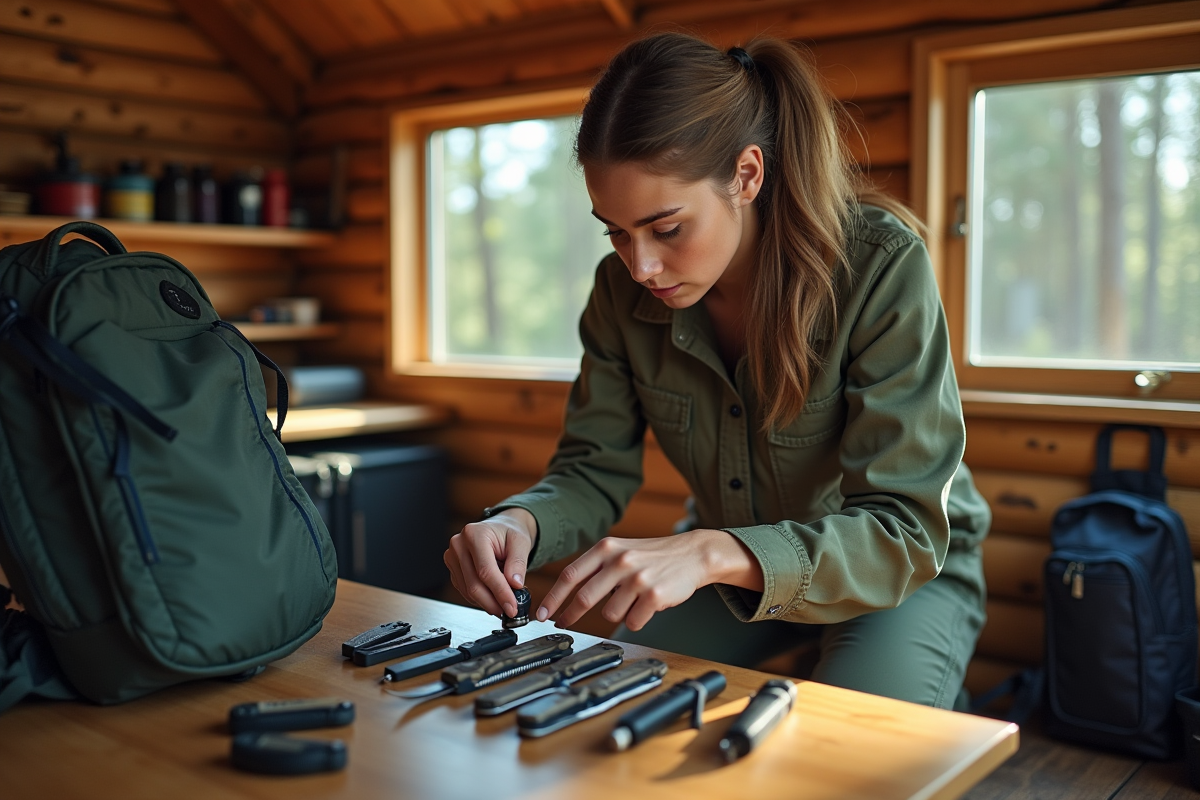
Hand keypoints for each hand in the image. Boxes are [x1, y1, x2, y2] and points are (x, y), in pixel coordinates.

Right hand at [444, 509, 536, 618]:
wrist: (500, 528)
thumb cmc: (509, 533)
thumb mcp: (521, 542)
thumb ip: (518, 563)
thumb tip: (515, 585)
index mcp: (474, 534)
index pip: (485, 571)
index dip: (500, 592)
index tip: (512, 606)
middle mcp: (458, 545)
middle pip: (474, 584)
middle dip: (493, 602)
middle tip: (510, 611)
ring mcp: (452, 557)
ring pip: (468, 591)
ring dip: (487, 603)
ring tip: (504, 605)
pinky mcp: (453, 569)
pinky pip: (465, 590)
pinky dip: (481, 599)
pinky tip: (494, 599)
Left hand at [537, 529, 762, 631]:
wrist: (692, 554)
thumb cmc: (653, 555)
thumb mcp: (621, 550)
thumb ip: (596, 567)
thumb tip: (567, 595)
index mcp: (606, 548)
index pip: (571, 575)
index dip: (553, 597)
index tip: (543, 613)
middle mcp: (620, 561)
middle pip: (584, 597)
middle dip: (571, 614)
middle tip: (564, 623)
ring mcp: (637, 578)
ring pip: (611, 613)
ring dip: (619, 613)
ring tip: (633, 600)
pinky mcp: (654, 595)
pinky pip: (633, 621)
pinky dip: (637, 619)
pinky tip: (648, 605)